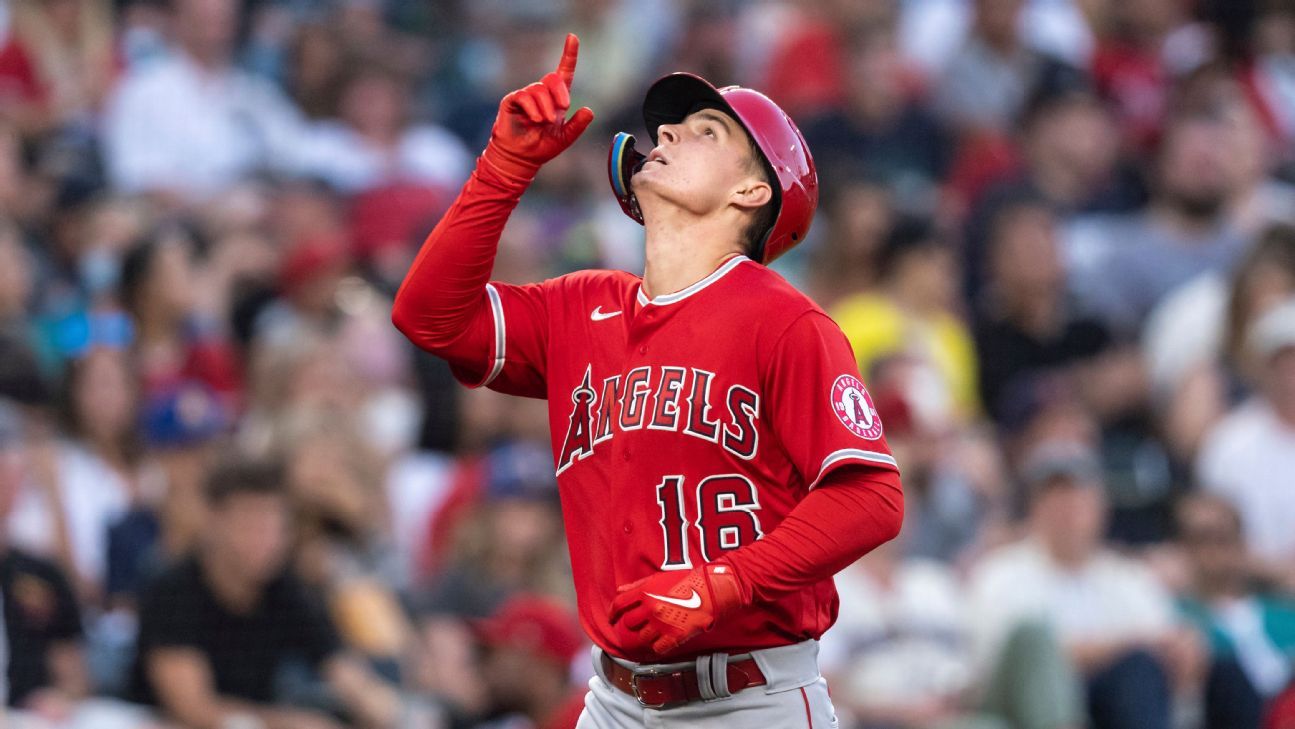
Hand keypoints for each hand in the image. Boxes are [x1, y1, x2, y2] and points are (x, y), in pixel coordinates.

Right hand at [483, 33, 594, 183]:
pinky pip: (524, 96)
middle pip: (553, 78)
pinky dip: (532, 108)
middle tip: (563, 108)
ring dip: (545, 107)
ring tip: (544, 122)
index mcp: (556, 99)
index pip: (564, 72)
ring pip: (539, 89)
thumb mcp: (565, 138)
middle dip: (560, 92)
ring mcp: (526, 95)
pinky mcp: (512, 100)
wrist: (522, 158)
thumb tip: (589, 110)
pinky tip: (535, 120)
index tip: (573, 37)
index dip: (569, 54)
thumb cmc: (542, 146)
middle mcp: (541, 93)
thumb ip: (578, 125)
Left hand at [608, 563, 743, 655]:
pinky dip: (658, 646)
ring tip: (654, 632)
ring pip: (642, 638)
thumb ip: (637, 586)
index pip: (619, 605)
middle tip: (640, 624)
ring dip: (645, 635)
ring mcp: (662, 624)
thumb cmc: (686, 580)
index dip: (612, 613)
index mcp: (645, 592)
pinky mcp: (674, 636)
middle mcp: (650, 608)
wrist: (710, 589)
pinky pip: (658, 648)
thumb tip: (619, 591)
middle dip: (633, 624)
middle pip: (629, 623)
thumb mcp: (659, 578)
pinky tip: (663, 640)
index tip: (612, 618)